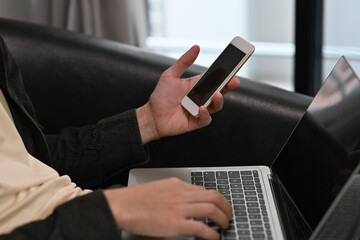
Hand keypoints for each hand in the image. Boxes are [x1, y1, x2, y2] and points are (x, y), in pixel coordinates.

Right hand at [103, 178, 231, 238]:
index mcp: (177, 184)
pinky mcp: (175, 223)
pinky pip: (201, 227)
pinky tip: (214, 237)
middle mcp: (181, 194)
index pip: (204, 189)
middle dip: (226, 207)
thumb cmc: (135, 199)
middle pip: (214, 196)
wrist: (121, 206)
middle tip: (228, 215)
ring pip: (212, 209)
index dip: (216, 199)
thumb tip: (187, 200)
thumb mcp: (159, 188)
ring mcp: (179, 208)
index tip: (219, 207)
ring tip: (224, 226)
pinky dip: (212, 233)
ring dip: (223, 219)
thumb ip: (174, 192)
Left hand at [136, 45, 239, 143]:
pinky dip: (206, 114)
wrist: (151, 116)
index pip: (215, 78)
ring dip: (219, 101)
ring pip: (216, 106)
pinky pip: (206, 119)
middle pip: (220, 91)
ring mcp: (200, 110)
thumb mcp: (170, 75)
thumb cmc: (161, 96)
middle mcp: (201, 97)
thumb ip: (184, 62)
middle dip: (229, 86)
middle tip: (234, 81)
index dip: (225, 73)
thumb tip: (196, 47)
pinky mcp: (196, 122)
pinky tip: (201, 109)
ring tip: (217, 95)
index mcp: (197, 85)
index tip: (234, 65)